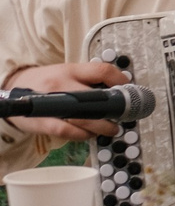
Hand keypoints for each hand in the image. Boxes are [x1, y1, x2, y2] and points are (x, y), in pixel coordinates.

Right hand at [1, 60, 130, 139]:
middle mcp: (61, 84)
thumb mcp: (67, 72)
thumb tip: (118, 89)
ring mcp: (52, 103)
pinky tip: (90, 135)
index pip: (101, 70)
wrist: (14, 89)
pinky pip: (68, 131)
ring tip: (111, 129)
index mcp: (70, 70)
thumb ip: (89, 79)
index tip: (128, 89)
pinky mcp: (44, 121)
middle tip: (122, 116)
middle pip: (95, 98)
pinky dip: (83, 135)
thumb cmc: (46, 82)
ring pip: (84, 118)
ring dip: (102, 126)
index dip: (120, 79)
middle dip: (114, 110)